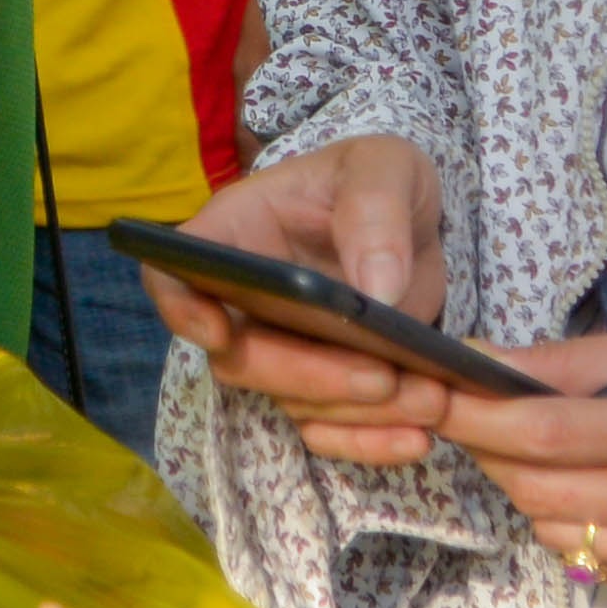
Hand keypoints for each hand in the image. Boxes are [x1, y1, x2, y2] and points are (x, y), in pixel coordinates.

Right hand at [153, 138, 455, 453]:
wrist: (414, 221)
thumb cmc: (377, 178)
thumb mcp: (384, 166)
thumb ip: (375, 211)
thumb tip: (376, 290)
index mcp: (236, 233)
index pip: (175, 273)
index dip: (181, 308)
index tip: (218, 332)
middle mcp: (243, 301)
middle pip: (239, 357)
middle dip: (306, 375)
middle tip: (381, 377)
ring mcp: (281, 348)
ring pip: (291, 400)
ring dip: (356, 411)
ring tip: (430, 399)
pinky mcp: (323, 385)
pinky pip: (329, 428)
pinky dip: (370, 440)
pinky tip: (417, 437)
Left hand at [426, 324, 606, 607]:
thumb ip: (579, 363)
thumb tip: (488, 361)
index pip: (539, 433)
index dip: (473, 415)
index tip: (435, 393)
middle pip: (536, 493)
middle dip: (494, 456)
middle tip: (484, 420)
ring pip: (561, 536)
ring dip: (534, 495)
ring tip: (549, 453)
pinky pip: (601, 567)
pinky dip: (581, 530)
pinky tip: (602, 494)